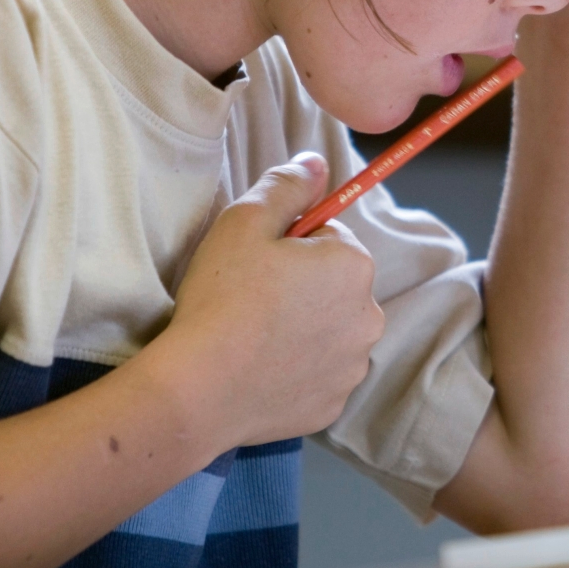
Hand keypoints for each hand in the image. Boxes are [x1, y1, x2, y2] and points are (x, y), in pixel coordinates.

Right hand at [149, 154, 384, 446]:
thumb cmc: (222, 298)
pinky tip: (261, 368)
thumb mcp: (245, 221)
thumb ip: (287, 185)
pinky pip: (319, 373)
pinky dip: (297, 369)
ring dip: (303, 328)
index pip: (328, 235)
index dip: (288, 244)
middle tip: (251, 298)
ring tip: (254, 335)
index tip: (257, 263)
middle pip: (334, 285)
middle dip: (302, 286)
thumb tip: (317, 162)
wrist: (199, 389)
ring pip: (329, 330)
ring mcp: (353, 365)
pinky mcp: (333, 405)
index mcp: (354, 264)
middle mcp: (369, 316)